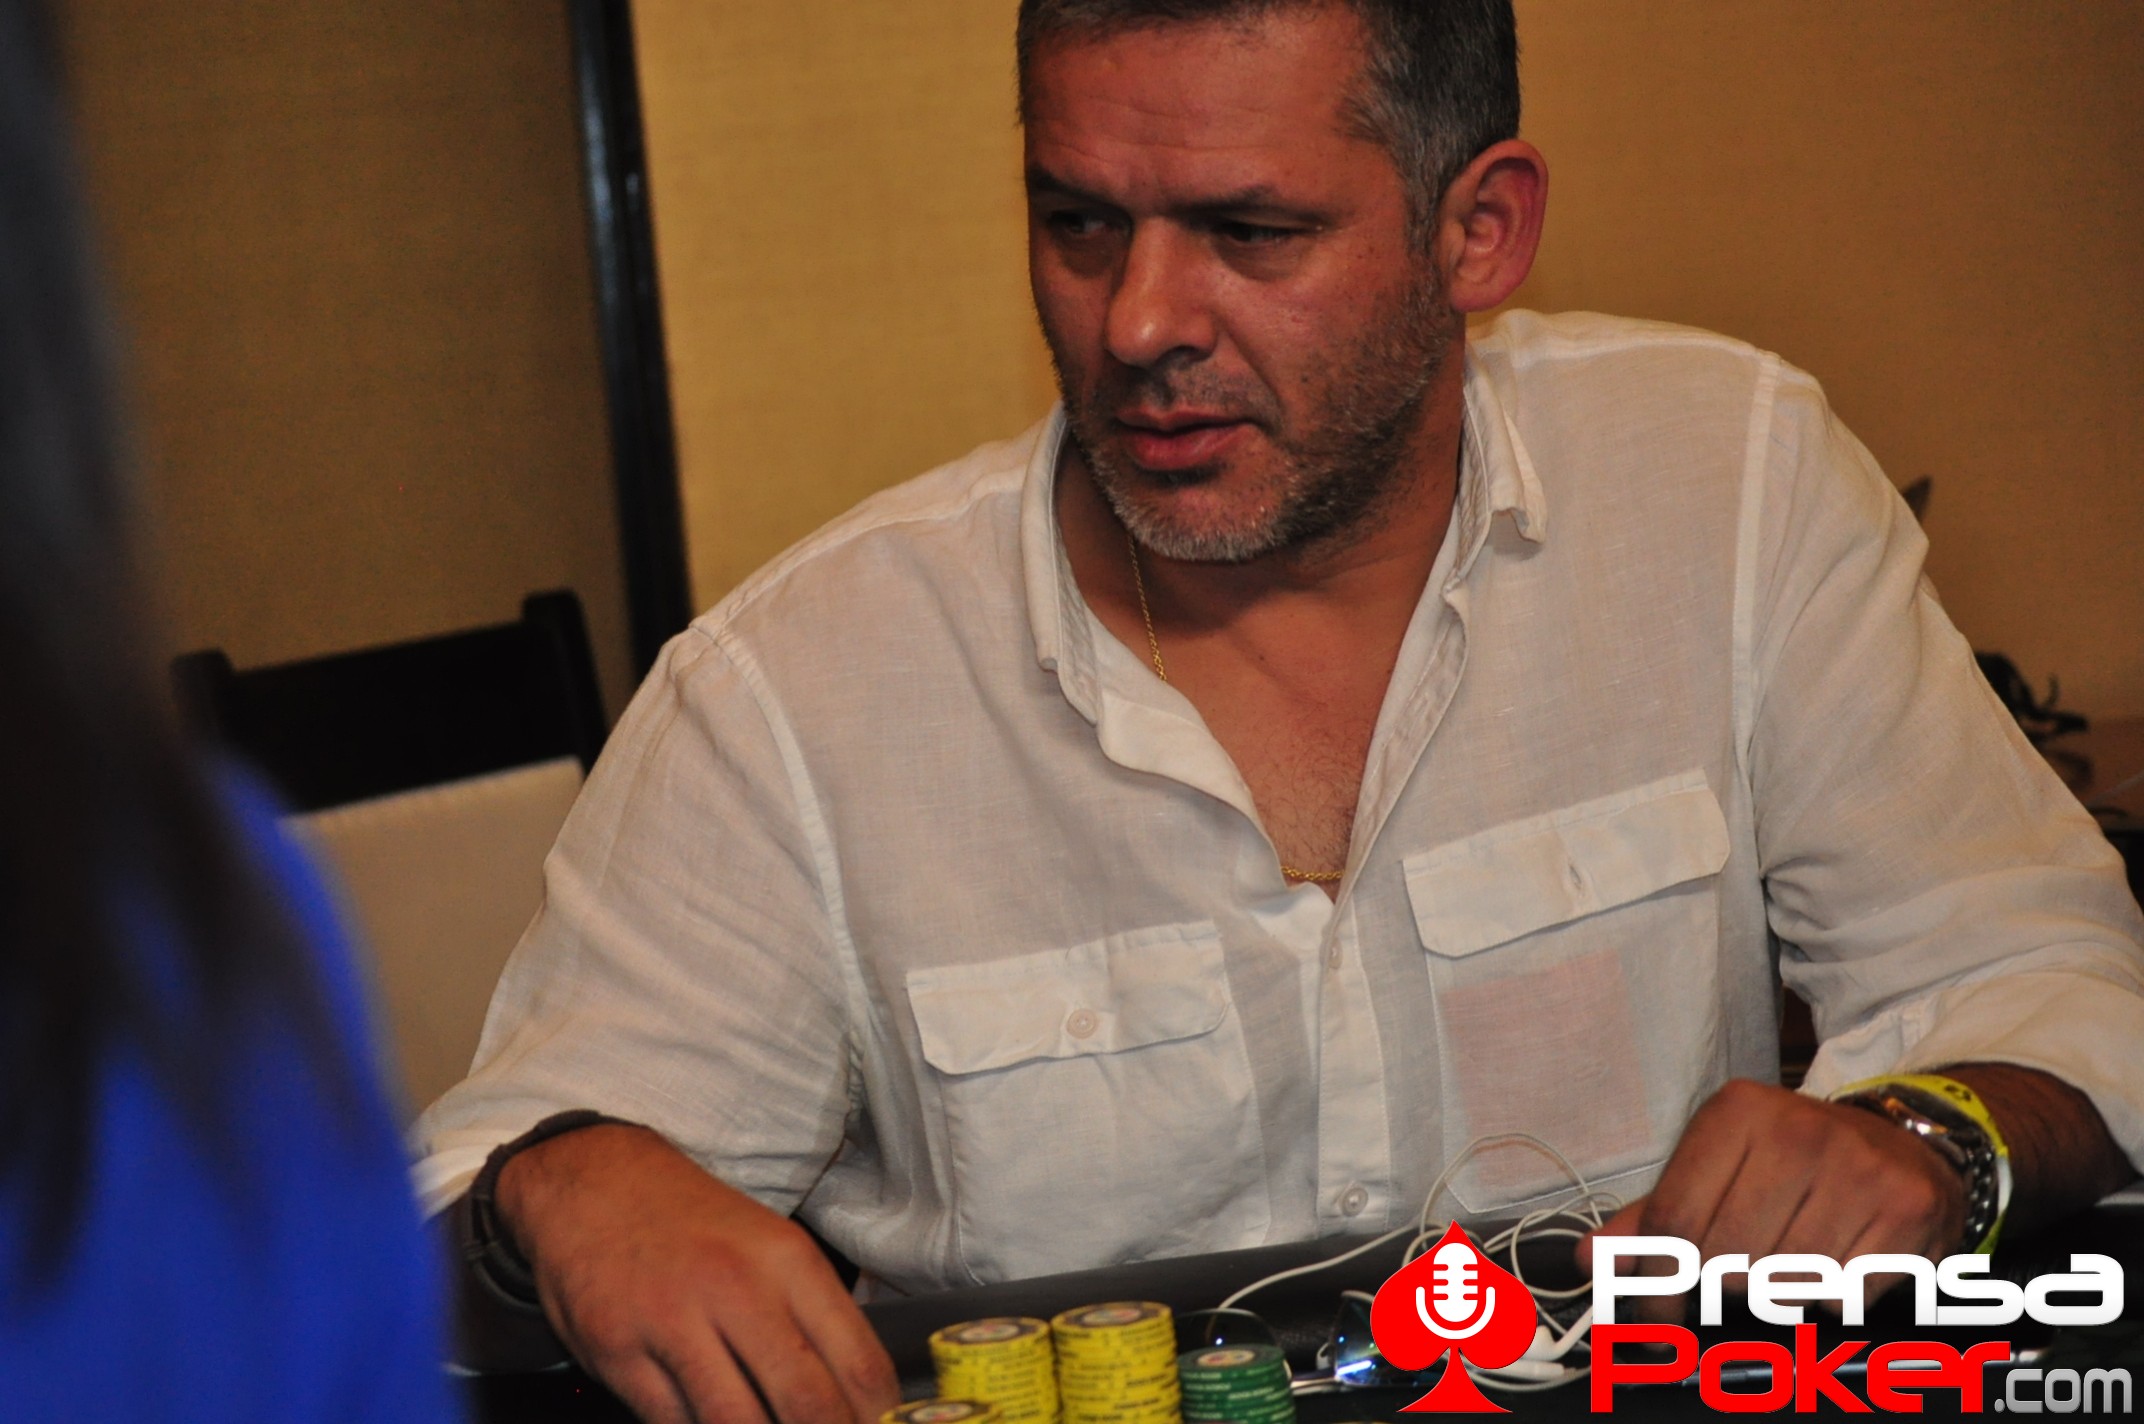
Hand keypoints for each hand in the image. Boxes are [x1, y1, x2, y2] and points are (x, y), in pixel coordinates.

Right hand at [496, 1123, 899, 1423]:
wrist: (592, 1183)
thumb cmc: (693, 1223)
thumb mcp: (768, 1245)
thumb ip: (810, 1316)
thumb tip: (854, 1396)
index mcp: (787, 1261)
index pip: (858, 1364)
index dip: (877, 1419)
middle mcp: (736, 1290)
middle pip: (807, 1405)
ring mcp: (672, 1324)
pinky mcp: (617, 1353)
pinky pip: (674, 1423)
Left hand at [1574, 1079, 1964, 1322]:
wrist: (1900, 1140)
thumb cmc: (1791, 1160)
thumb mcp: (1718, 1166)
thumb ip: (1653, 1214)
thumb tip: (1589, 1258)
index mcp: (1737, 1112)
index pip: (1674, 1219)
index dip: (1655, 1283)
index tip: (1652, 1320)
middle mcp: (1799, 1130)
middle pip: (1726, 1257)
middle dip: (1722, 1282)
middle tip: (1738, 1270)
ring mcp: (1858, 1168)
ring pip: (1784, 1283)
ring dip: (1777, 1291)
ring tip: (1788, 1255)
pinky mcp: (1906, 1208)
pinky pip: (1844, 1294)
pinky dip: (1832, 1296)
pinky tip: (1837, 1258)